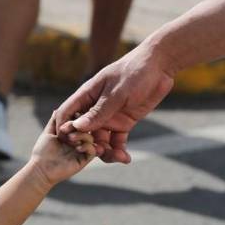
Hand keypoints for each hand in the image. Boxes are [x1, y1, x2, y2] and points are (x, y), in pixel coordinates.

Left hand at [31, 114, 96, 187]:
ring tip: (71, 139)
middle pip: (87, 127)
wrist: (41, 168)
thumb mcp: (48, 132)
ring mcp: (82, 149)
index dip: (77, 117)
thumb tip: (57, 109)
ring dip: (82, 135)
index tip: (73, 115)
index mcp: (71, 133)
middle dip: (79, 125)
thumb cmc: (43, 151)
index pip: (79, 121)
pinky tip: (77, 147)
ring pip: (91, 137)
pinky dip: (87, 146)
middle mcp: (78, 140)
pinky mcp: (84, 159)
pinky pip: (93, 150)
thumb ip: (54, 121)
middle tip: (70, 126)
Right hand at [54, 45, 173, 163]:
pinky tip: (125, 158)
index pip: (67, 114)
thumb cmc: (134, 72)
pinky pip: (117, 141)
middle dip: (86, 144)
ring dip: (105, 151)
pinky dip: (119, 151)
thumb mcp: (117, 93)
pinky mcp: (123, 123)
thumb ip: (99, 111)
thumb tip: (78, 127)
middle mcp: (94, 109)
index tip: (68, 143)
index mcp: (86, 97)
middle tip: (97, 153)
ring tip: (116, 157)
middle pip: (83, 131)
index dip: (64, 129)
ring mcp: (109, 117)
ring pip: (100, 140)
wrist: (160, 66)